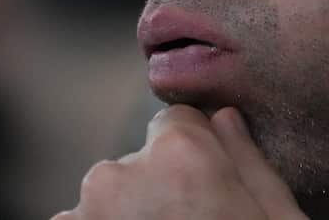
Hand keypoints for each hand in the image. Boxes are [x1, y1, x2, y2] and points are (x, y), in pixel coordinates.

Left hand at [52, 106, 307, 219]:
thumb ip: (248, 162)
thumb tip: (226, 119)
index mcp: (179, 154)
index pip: (176, 122)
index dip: (197, 155)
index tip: (210, 192)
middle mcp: (117, 175)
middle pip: (137, 166)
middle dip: (157, 194)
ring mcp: (80, 219)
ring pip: (106, 206)